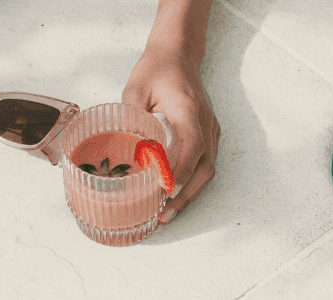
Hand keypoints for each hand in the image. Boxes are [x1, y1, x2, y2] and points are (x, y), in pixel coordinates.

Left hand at [121, 52, 219, 224]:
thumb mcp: (135, 89)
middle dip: (185, 195)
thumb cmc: (156, 69)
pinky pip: (205, 162)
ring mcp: (210, 129)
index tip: (165, 191)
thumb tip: (122, 152)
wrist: (178, 54)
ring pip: (207, 169)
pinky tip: (174, 194)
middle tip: (164, 215)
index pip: (192, 147)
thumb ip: (131, 119)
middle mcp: (205, 122)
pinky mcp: (208, 133)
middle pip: (204, 167)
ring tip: (168, 213)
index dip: (181, 172)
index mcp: (188, 111)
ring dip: (190, 193)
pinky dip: (191, 182)